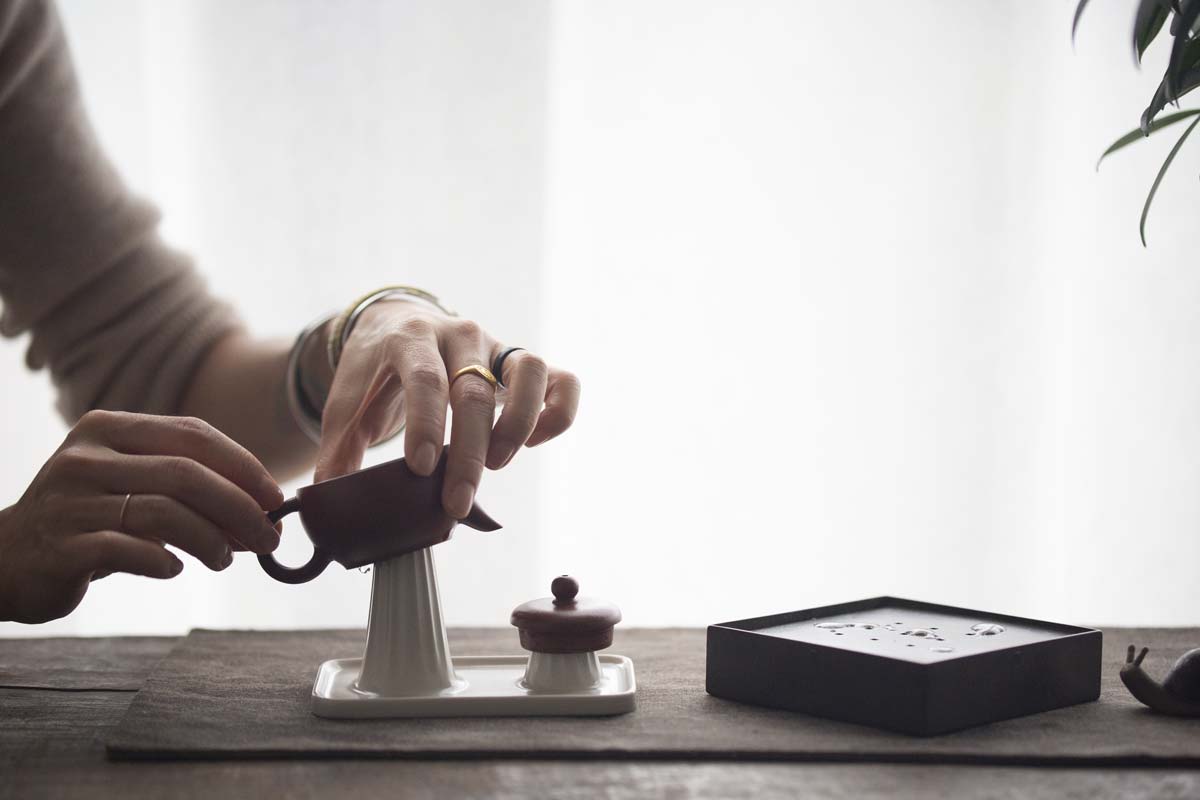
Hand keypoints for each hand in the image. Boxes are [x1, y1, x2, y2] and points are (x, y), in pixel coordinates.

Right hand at [0, 410, 283, 623]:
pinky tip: (175, 568)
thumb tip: (264, 513)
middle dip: (239, 508)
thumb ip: (188, 489)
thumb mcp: (131, 485)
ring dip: (211, 539)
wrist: (2, 560)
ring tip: (226, 558)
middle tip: (268, 537)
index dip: (244, 466)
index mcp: (108, 428)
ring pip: (163, 512)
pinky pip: (127, 550)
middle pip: (186, 474)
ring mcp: (69, 500)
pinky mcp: (60, 546)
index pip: (194, 435)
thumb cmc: (86, 519)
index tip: (276, 499)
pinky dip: (163, 560)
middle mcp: (85, 456)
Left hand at [313, 301, 580, 516]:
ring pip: (530, 371)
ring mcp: (497, 345)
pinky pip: (562, 381)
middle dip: (468, 453)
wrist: (400, 322)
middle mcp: (459, 334)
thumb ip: (340, 446)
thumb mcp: (348, 400)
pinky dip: (557, 413)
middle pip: (474, 391)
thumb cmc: (375, 370)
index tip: (420, 469)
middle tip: (455, 502)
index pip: (424, 379)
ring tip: (497, 464)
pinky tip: (534, 442)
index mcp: (409, 339)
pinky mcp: (524, 362)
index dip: (425, 424)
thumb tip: (329, 496)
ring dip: (518, 424)